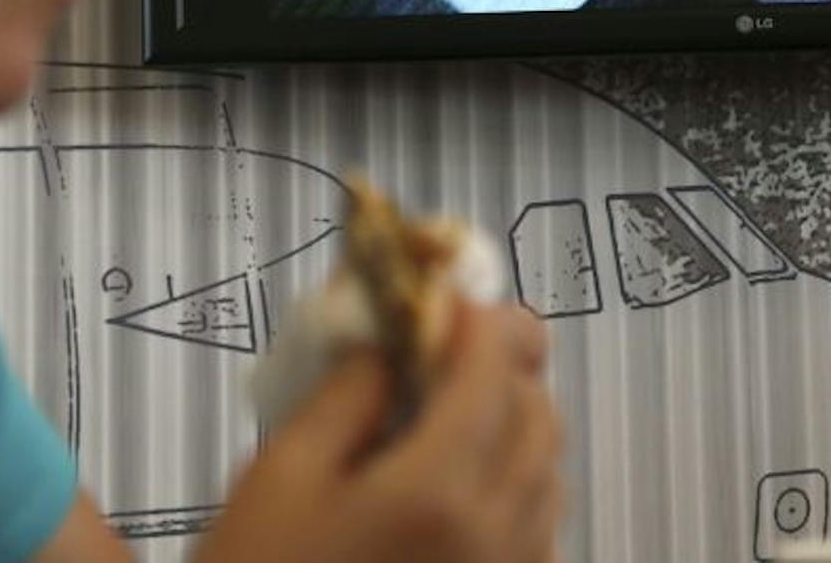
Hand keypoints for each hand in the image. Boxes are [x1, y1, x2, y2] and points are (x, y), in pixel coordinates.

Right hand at [195, 303, 561, 562]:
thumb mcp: (280, 475)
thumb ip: (350, 394)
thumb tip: (396, 338)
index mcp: (437, 490)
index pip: (494, 369)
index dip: (480, 319)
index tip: (453, 296)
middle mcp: (496, 533)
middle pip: (540, 415)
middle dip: (505, 367)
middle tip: (452, 348)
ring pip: (550, 471)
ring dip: (517, 425)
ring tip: (452, 415)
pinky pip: (539, 528)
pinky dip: (518, 486)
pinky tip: (460, 487)